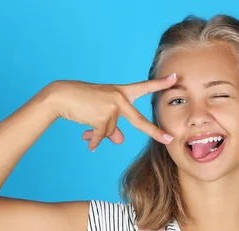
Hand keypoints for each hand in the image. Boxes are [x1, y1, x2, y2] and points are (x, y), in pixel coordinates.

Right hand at [50, 73, 176, 150]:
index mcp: (122, 92)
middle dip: (155, 132)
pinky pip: (100, 136)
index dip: (160, 83)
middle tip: (169, 139)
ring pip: (110, 131)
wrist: (62, 96)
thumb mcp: (102, 111)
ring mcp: (111, 107)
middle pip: (139, 121)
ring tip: (87, 124)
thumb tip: (120, 140)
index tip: (175, 77)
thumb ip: (113, 127)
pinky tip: (89, 144)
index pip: (144, 87)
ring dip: (98, 132)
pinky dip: (93, 141)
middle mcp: (120, 98)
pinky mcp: (101, 116)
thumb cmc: (83, 101)